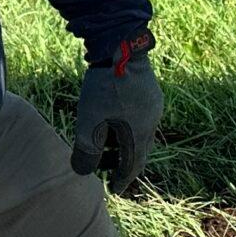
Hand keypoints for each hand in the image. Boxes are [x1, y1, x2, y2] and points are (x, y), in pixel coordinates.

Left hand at [72, 35, 162, 196]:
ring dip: (122, 142)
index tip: (115, 189)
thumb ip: (85, 151)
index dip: (122, 178)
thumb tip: (82, 172)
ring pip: (138, 132)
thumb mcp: (89, 123)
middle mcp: (152, 122)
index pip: (133, 164)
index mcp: (140, 134)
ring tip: (104, 142)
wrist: (122, 48)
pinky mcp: (149, 90)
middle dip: (121, 160)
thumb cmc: (106, 88)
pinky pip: (139, 116)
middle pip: (138, 149)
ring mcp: (153, 104)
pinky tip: (112, 117)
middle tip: (105, 166)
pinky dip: (126, 125)